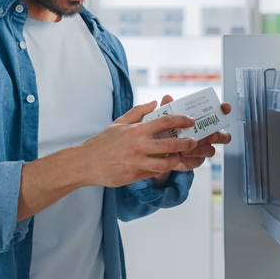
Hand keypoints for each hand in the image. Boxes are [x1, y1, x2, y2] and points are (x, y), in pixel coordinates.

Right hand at [71, 100, 198, 187]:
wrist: (86, 163)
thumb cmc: (102, 142)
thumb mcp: (119, 122)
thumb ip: (138, 111)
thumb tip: (154, 103)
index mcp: (136, 130)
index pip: (165, 122)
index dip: (181, 120)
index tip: (190, 121)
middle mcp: (138, 146)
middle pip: (171, 144)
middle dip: (186, 143)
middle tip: (193, 141)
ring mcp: (137, 162)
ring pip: (165, 163)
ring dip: (176, 159)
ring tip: (179, 156)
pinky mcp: (134, 176)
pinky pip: (154, 173)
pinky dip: (161, 168)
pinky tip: (164, 164)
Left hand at [153, 95, 233, 175]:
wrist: (162, 152)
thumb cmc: (171, 131)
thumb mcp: (169, 120)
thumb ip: (170, 110)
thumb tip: (167, 97)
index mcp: (204, 123)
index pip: (219, 115)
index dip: (224, 110)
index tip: (225, 108)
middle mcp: (208, 136)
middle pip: (224, 136)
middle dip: (220, 136)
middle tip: (211, 136)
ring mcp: (204, 149)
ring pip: (211, 151)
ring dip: (200, 150)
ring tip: (187, 150)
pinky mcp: (196, 160)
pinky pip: (198, 161)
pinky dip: (189, 158)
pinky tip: (180, 156)